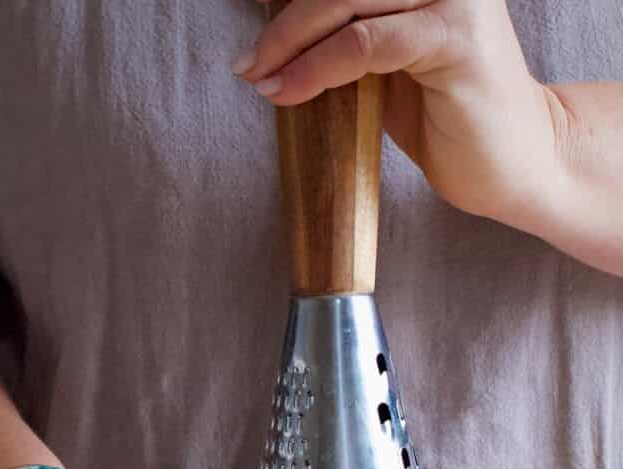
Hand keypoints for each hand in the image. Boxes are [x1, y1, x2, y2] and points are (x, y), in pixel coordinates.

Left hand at [235, 0, 558, 226]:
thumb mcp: (382, 66)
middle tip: (247, 64)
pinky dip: (318, 67)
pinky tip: (286, 92)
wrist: (509, 164)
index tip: (253, 40)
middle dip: (284, 23)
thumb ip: (343, 38)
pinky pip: (369, 44)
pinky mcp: (457, 36)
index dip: (292, 5)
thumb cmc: (444, 116)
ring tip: (259, 79)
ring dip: (291, 43)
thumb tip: (274, 36)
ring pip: (348, 3)